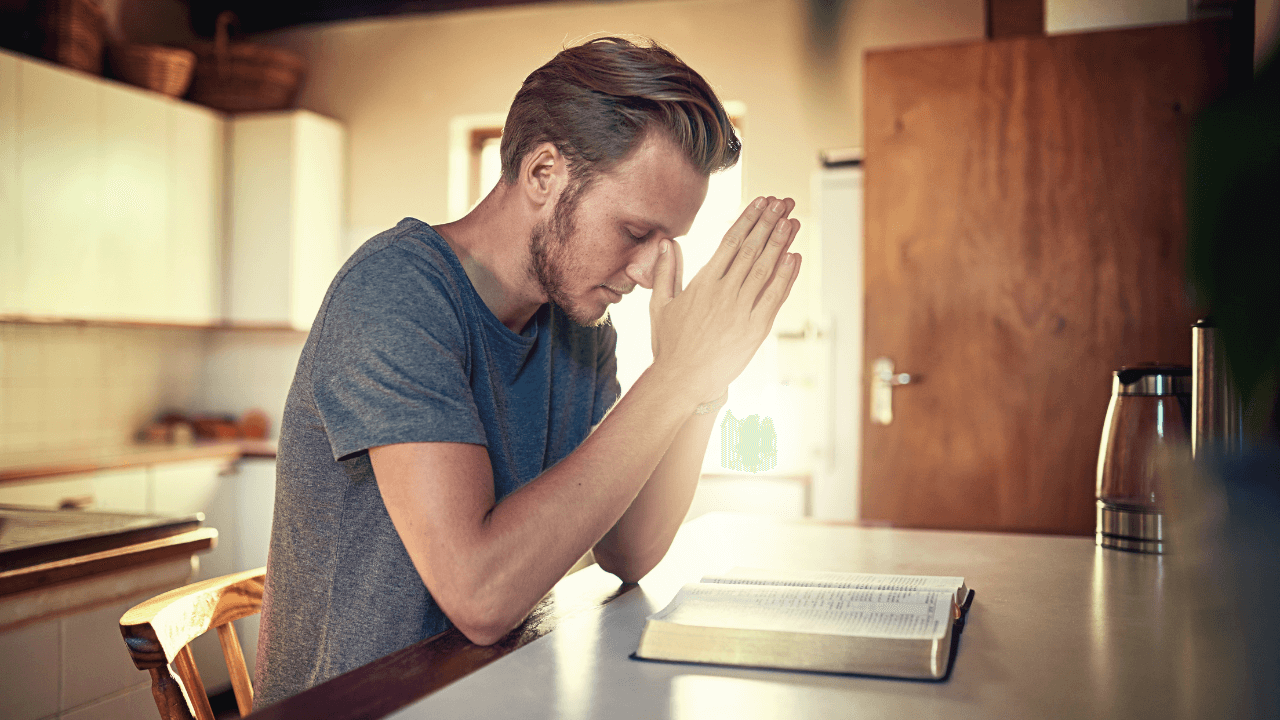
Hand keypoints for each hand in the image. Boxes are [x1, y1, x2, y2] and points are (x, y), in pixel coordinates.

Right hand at [648, 196, 801, 404]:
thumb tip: (667, 242)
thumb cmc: (670, 345)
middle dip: (769, 223)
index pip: (730, 242)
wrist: (682, 381)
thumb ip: (666, 271)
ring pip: (764, 269)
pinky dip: (786, 277)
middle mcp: (723, 293)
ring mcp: (740, 311)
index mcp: (702, 283)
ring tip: (793, 221)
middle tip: (783, 202)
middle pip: (751, 249)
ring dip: (781, 243)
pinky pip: (774, 298)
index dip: (748, 219)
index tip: (761, 202)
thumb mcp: (660, 305)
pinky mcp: (754, 330)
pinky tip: (795, 257)